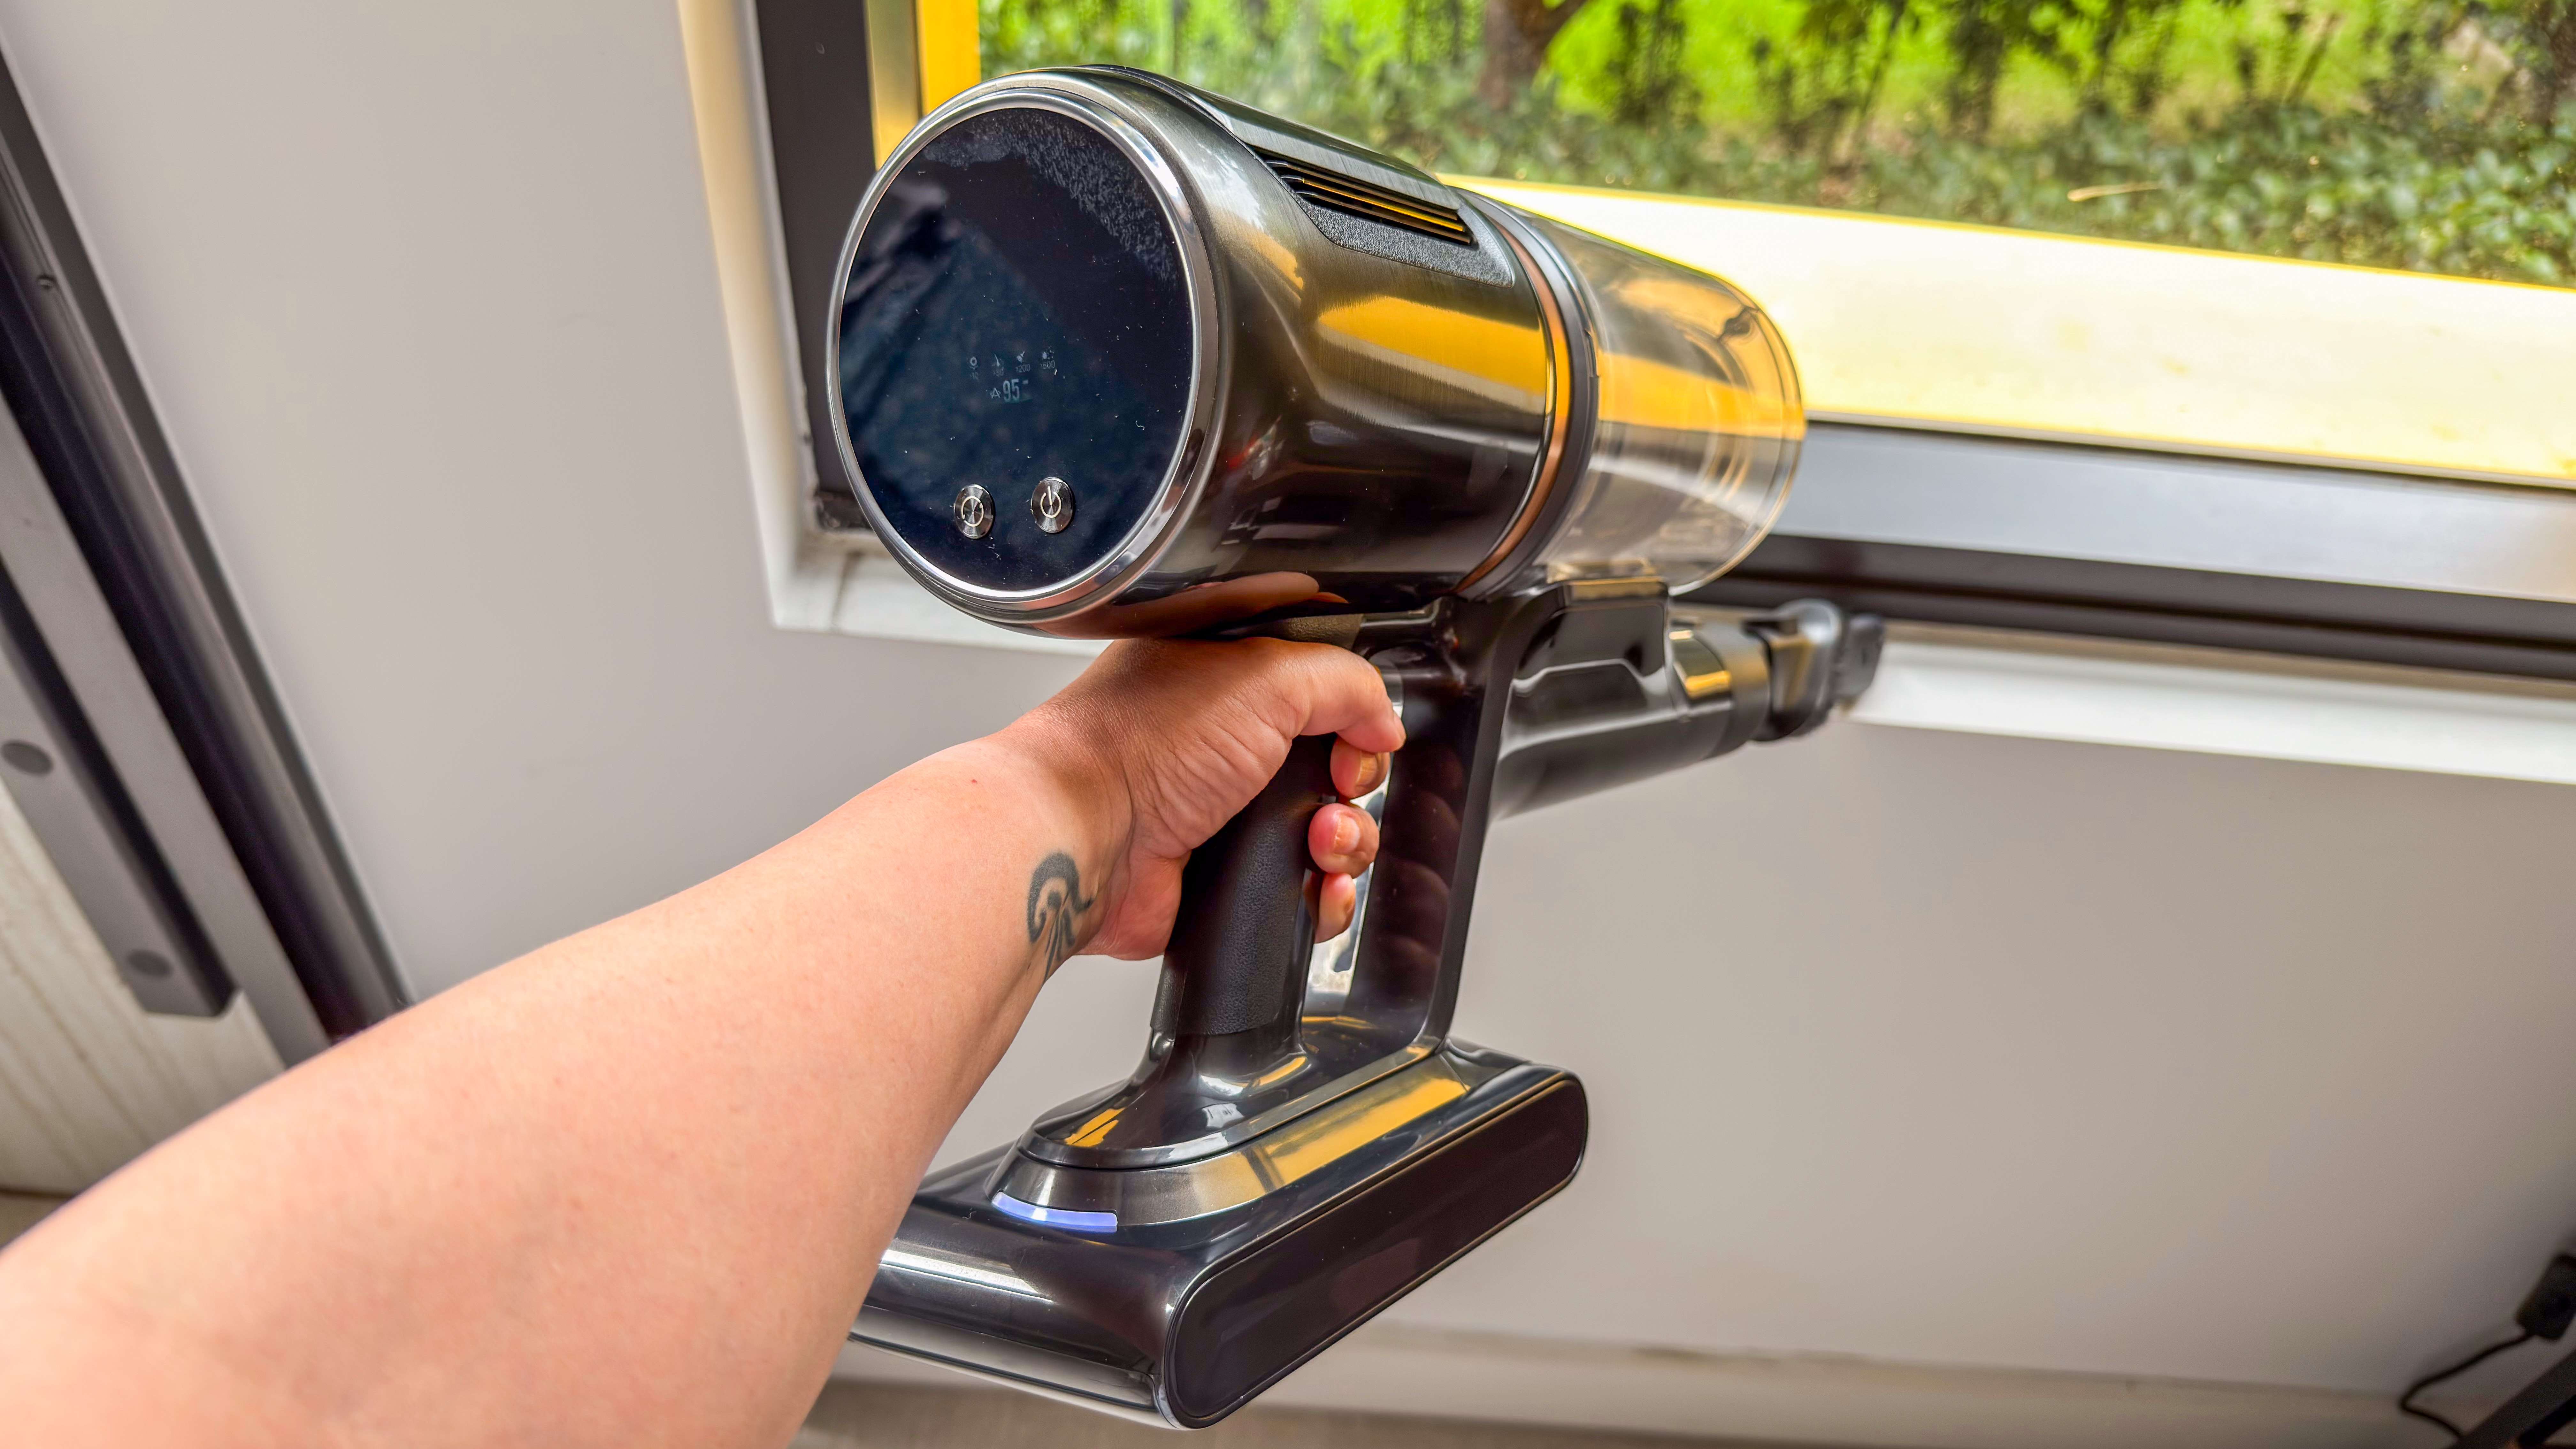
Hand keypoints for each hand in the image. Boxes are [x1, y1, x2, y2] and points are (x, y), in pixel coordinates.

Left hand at [1004, 636, 1403, 962]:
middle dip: (1356, 784)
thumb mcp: (1264, 672)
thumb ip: (1344, 681)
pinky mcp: (1226, 879)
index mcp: (1229, 679)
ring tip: (1321, 843)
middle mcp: (1228, 745)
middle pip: (1338, 766)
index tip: (1359, 729)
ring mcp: (1228, 816)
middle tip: (1335, 787)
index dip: (1356, 711)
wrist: (1084, 835)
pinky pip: (1305, 892)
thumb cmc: (1137, 744)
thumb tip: (1383, 718)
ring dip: (1347, 842)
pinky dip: (1324, 895)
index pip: (1323, 687)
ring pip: (1331, 834)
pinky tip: (1315, 883)